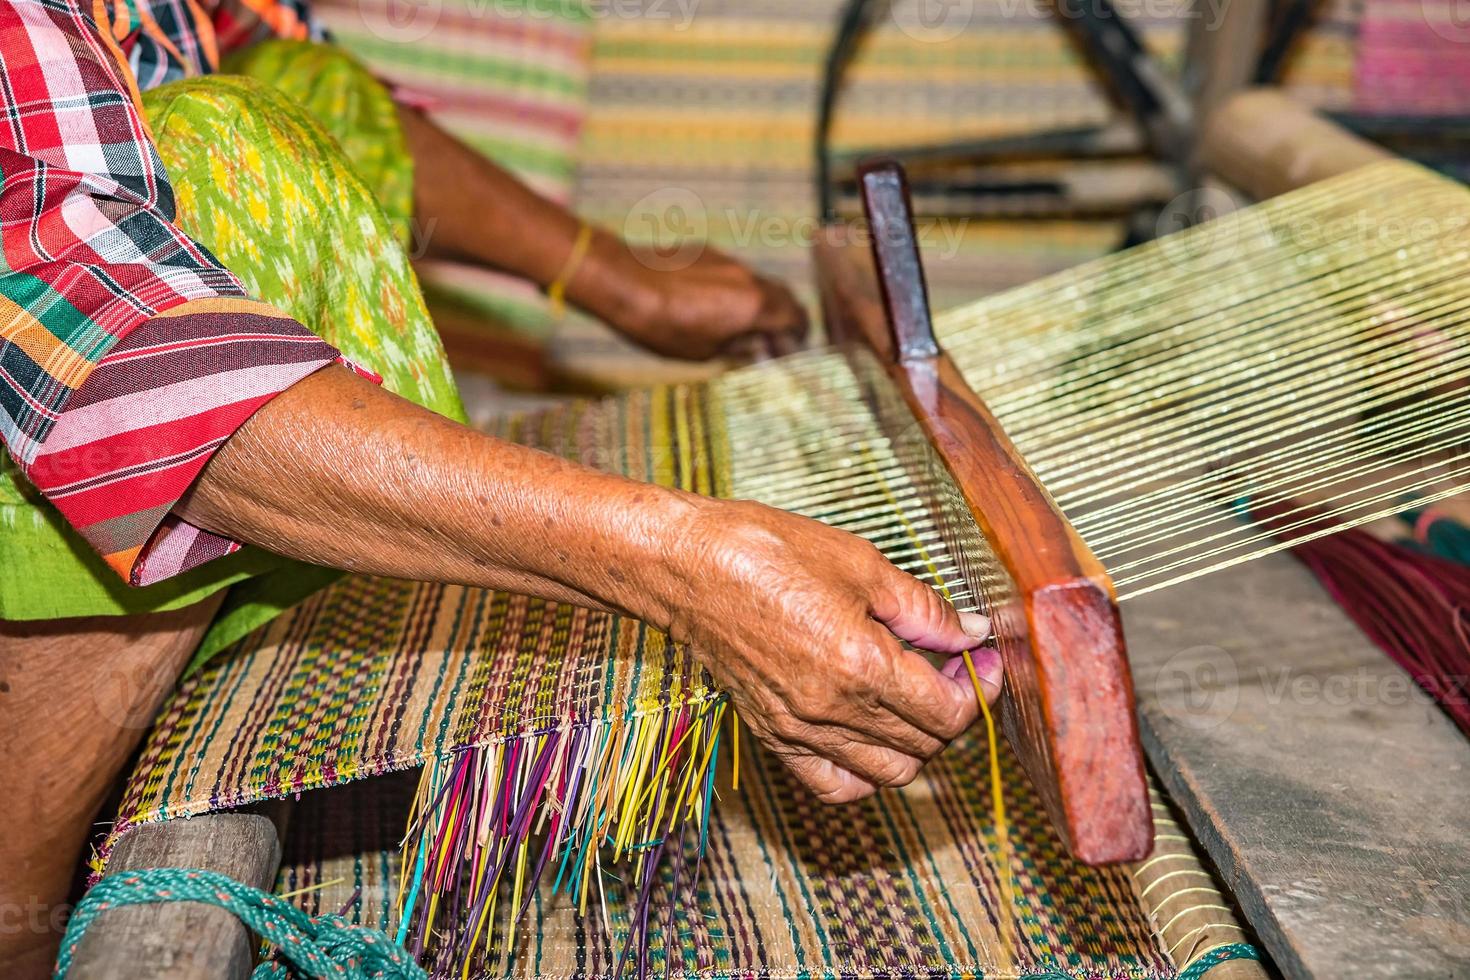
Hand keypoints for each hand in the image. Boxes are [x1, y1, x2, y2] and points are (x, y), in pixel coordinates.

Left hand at [576, 232, 808, 360]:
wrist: (623, 283)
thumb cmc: (662, 326)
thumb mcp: (703, 352)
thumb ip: (737, 349)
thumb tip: (755, 350)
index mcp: (754, 306)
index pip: (796, 318)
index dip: (798, 337)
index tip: (791, 350)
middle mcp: (748, 278)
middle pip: (783, 296)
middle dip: (786, 318)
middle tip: (776, 339)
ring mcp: (728, 261)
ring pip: (758, 283)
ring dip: (760, 304)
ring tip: (744, 327)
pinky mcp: (707, 253)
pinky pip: (733, 273)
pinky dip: (737, 291)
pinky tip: (715, 306)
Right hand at [652, 498, 1001, 802]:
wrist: (687, 566)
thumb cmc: (765, 552)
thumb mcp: (860, 563)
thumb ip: (923, 608)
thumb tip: (969, 632)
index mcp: (861, 665)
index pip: (949, 711)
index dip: (982, 687)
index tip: (985, 657)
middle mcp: (832, 710)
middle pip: (926, 745)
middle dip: (955, 708)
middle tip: (954, 665)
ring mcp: (800, 730)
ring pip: (888, 772)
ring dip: (916, 742)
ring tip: (915, 696)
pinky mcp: (774, 735)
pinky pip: (833, 785)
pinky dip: (864, 772)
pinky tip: (871, 732)